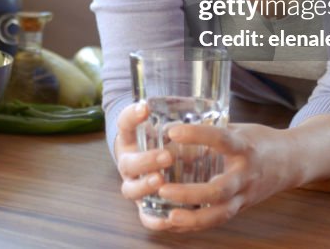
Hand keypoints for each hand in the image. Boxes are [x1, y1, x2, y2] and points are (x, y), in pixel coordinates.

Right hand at [113, 102, 175, 229]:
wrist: (156, 163)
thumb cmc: (168, 141)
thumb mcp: (171, 127)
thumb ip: (180, 122)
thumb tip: (204, 114)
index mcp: (132, 139)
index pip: (125, 124)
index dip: (131, 116)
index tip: (145, 108)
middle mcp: (129, 163)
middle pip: (128, 163)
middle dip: (146, 160)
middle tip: (167, 156)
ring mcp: (135, 186)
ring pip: (131, 190)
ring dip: (145, 187)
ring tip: (161, 181)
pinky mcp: (146, 206)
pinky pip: (145, 217)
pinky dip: (154, 220)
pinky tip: (168, 219)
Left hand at [149, 122, 288, 231]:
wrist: (291, 162)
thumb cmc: (259, 141)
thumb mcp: (238, 130)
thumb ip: (209, 131)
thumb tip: (170, 127)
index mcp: (245, 147)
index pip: (221, 140)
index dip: (197, 135)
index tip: (173, 132)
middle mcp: (246, 174)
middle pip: (220, 190)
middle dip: (190, 193)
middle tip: (163, 188)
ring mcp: (245, 195)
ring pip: (220, 214)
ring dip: (193, 218)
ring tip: (169, 216)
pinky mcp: (241, 207)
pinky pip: (218, 221)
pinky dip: (196, 226)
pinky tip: (176, 224)